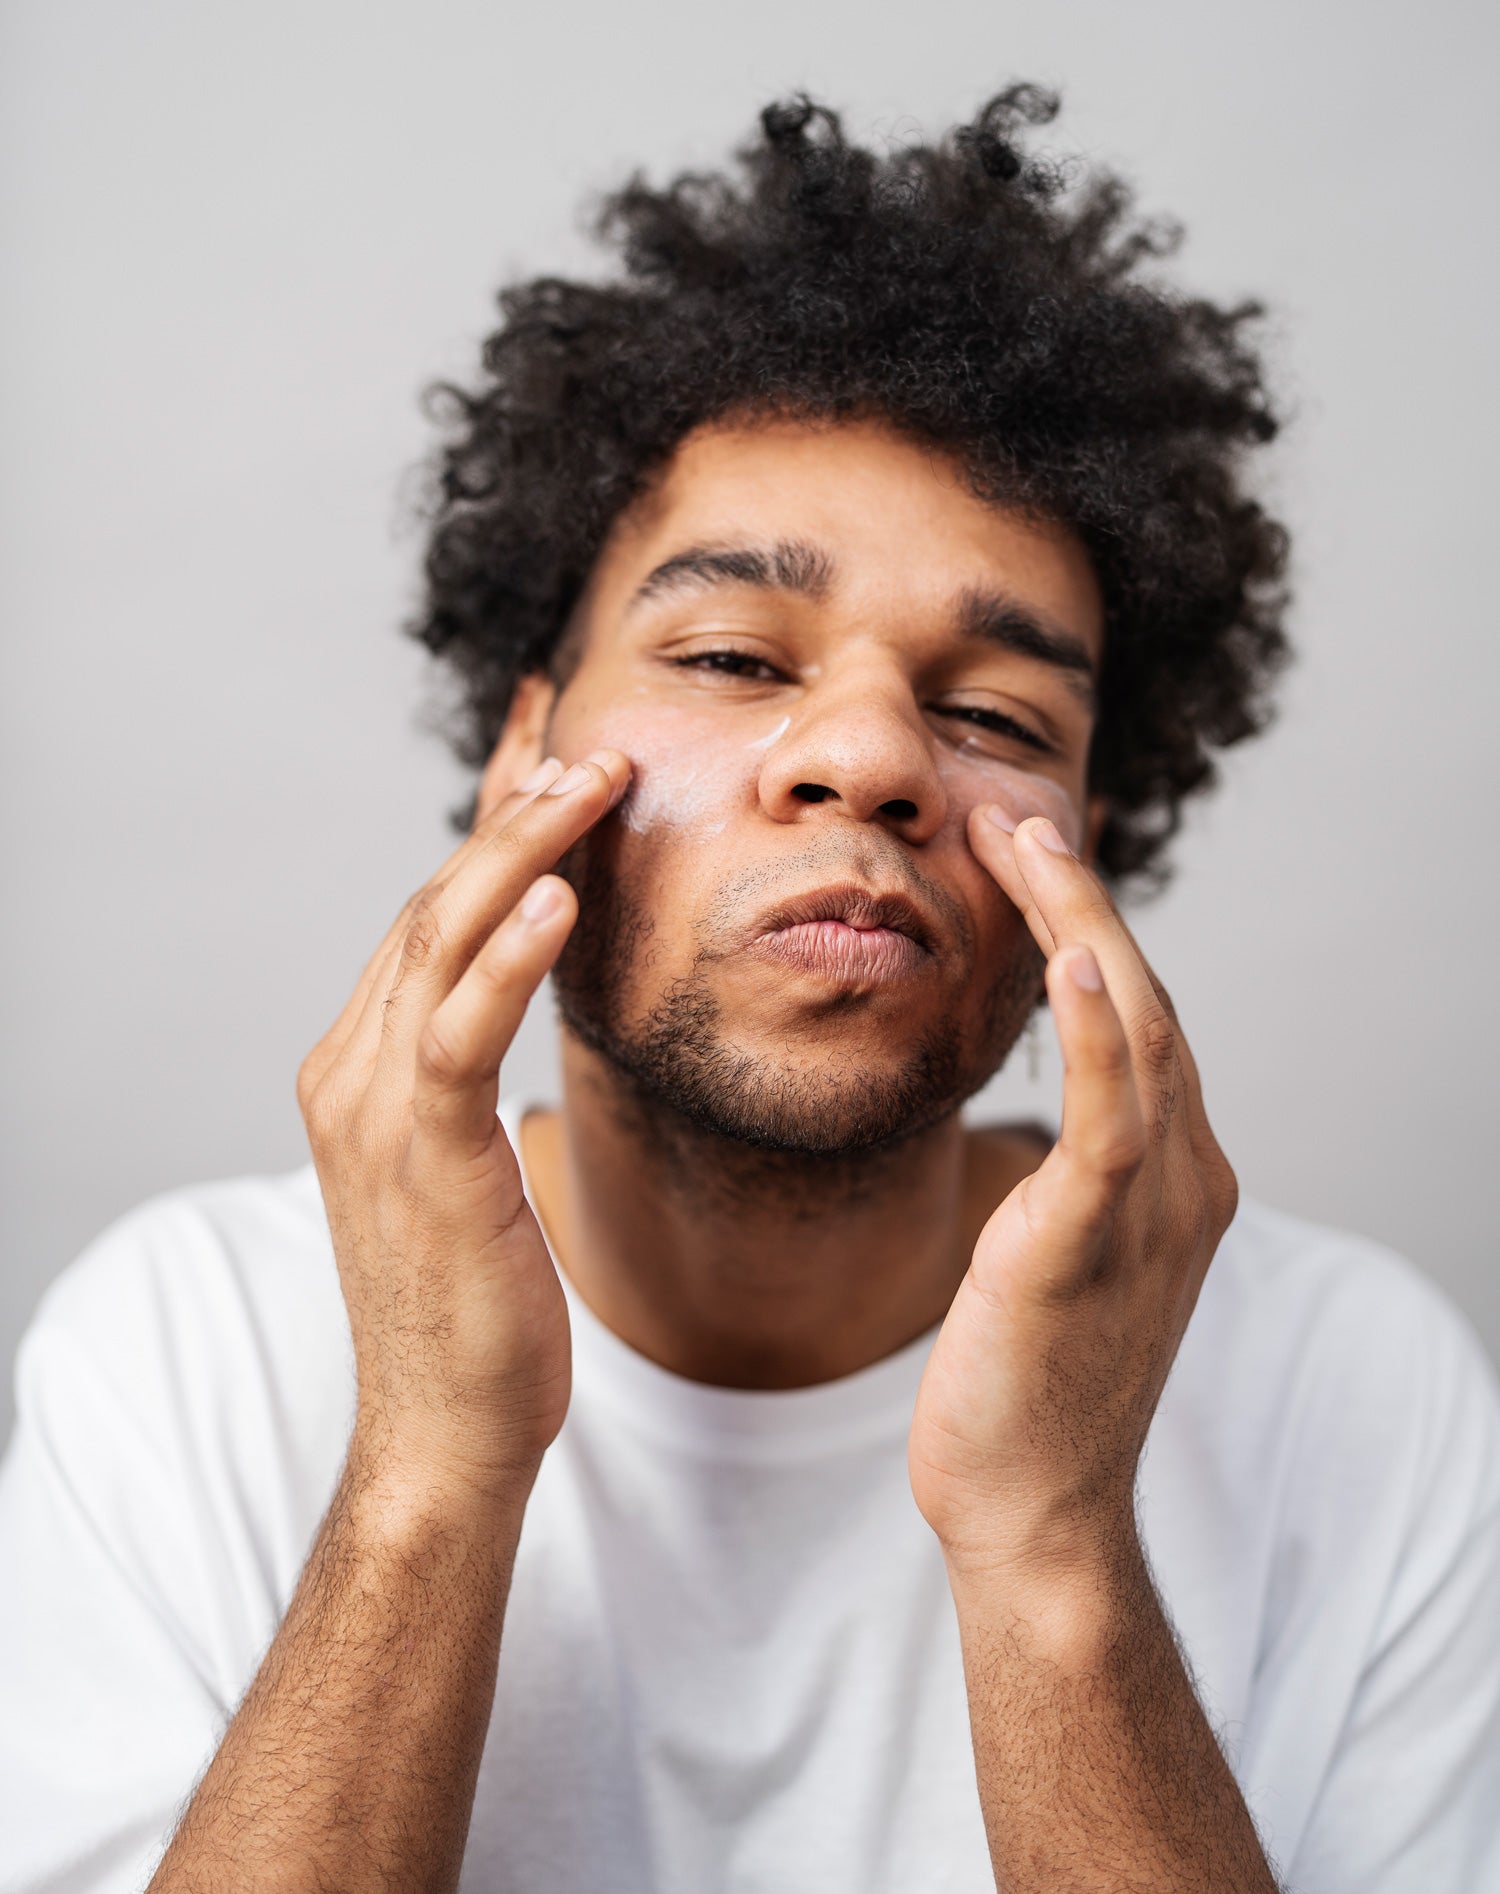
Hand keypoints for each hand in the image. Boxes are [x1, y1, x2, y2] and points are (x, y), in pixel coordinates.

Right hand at [296, 748, 630, 1499]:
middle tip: (595, 752)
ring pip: (440, 940)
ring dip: (519, 850)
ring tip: (592, 782)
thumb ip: (467, 1079)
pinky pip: (459, 1031)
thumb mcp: (467, 1165)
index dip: (492, 837)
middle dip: (512, 818)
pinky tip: (558, 896)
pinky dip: (507, 956)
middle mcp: (349, 1069)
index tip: (556, 770)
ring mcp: (375, 1109)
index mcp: (358, 1066)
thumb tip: (520, 1022)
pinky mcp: (424, 1153)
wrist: (445, 1431)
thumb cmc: (473, 1302)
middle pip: (430, 904)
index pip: (426, 917)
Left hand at [908, 811, 1238, 1581]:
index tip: (1031, 860)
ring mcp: (1153, 1210)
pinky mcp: (1094, 1243)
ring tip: (1025, 842)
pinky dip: (1096, 1032)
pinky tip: (1065, 961)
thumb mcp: (1059, 1256)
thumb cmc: (1029, 1386)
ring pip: (1134, 1033)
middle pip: (1146, 1003)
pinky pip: (1109, 1116)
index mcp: (1179, 1177)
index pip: (1142, 1022)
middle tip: (1019, 817)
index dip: (1090, 931)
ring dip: (1081, 927)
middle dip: (1083, 902)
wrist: (1034, 1510)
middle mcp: (1188, 1179)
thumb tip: (1040, 1125)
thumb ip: (1071, 1178)